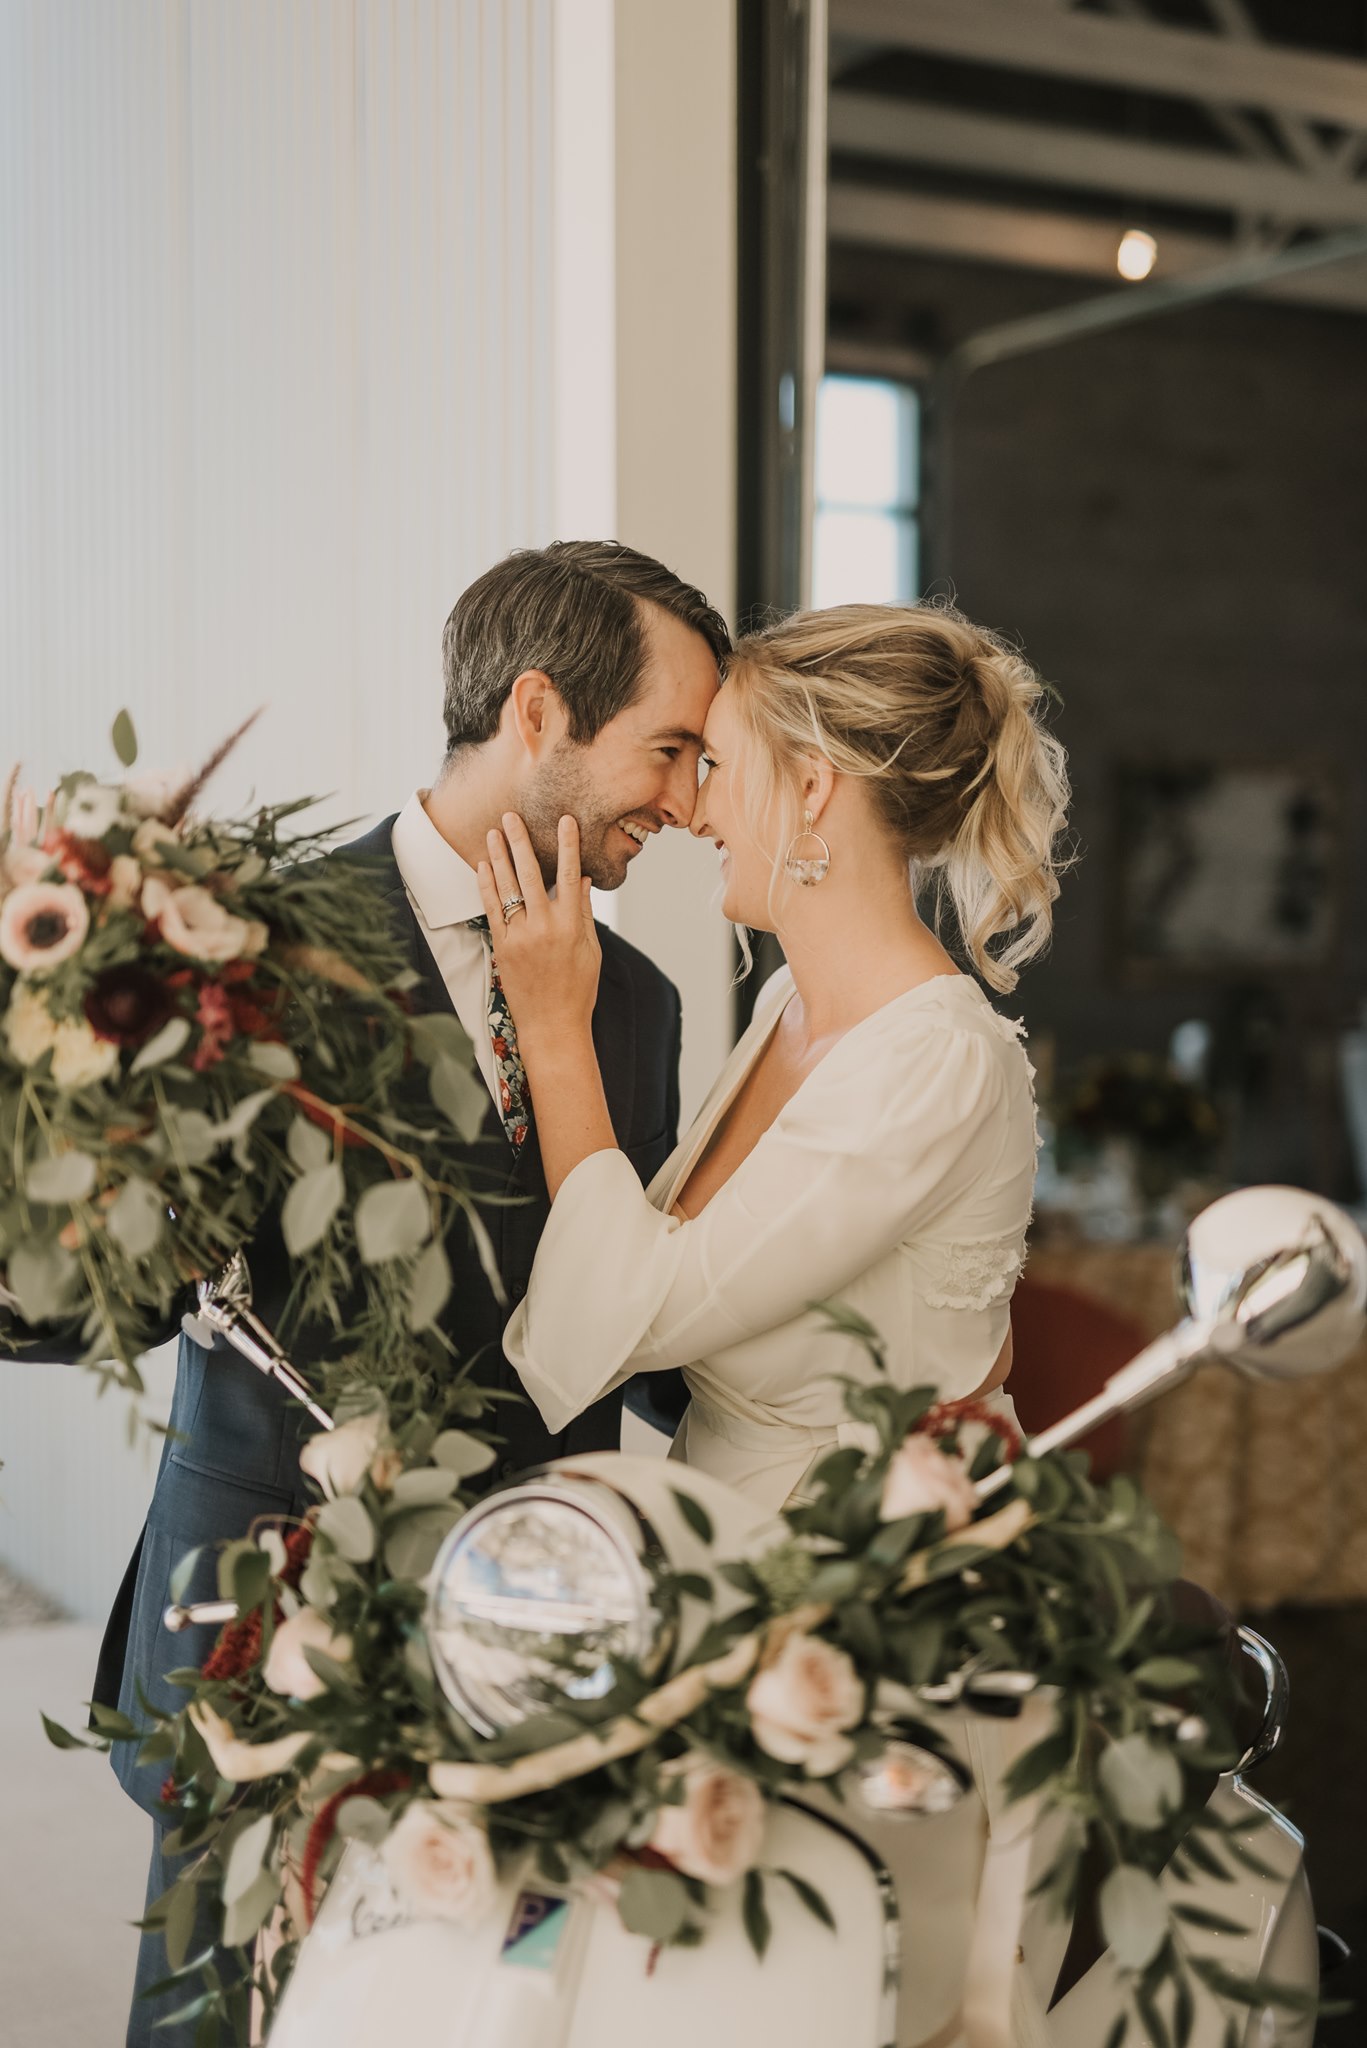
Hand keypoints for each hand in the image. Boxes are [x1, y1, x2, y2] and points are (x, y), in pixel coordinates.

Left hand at [477, 813, 600, 1055]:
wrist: (553, 1026)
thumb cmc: (578, 990)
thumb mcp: (591, 951)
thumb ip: (584, 913)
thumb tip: (583, 881)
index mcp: (572, 926)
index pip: (569, 876)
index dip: (567, 845)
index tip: (565, 820)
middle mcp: (544, 927)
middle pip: (530, 874)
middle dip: (520, 842)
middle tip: (511, 816)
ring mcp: (521, 937)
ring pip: (507, 888)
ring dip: (499, 857)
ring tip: (493, 833)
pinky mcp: (503, 948)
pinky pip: (492, 910)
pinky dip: (487, 886)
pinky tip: (484, 866)